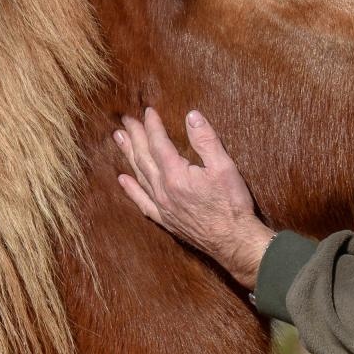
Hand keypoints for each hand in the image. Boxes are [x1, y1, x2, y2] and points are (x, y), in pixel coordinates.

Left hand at [114, 108, 274, 288]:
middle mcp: (163, 190)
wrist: (234, 241)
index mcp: (176, 174)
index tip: (148, 111)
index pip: (158, 143)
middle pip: (143, 157)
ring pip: (139, 176)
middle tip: (125, 121)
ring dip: (129, 156)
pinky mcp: (166, 220)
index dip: (152, 125)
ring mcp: (162, 206)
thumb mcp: (224, 167)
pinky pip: (142, 202)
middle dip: (134, 137)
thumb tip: (192, 116)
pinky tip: (123, 180)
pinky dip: (131, 190)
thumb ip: (206, 140)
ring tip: (119, 139)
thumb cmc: (232, 204)